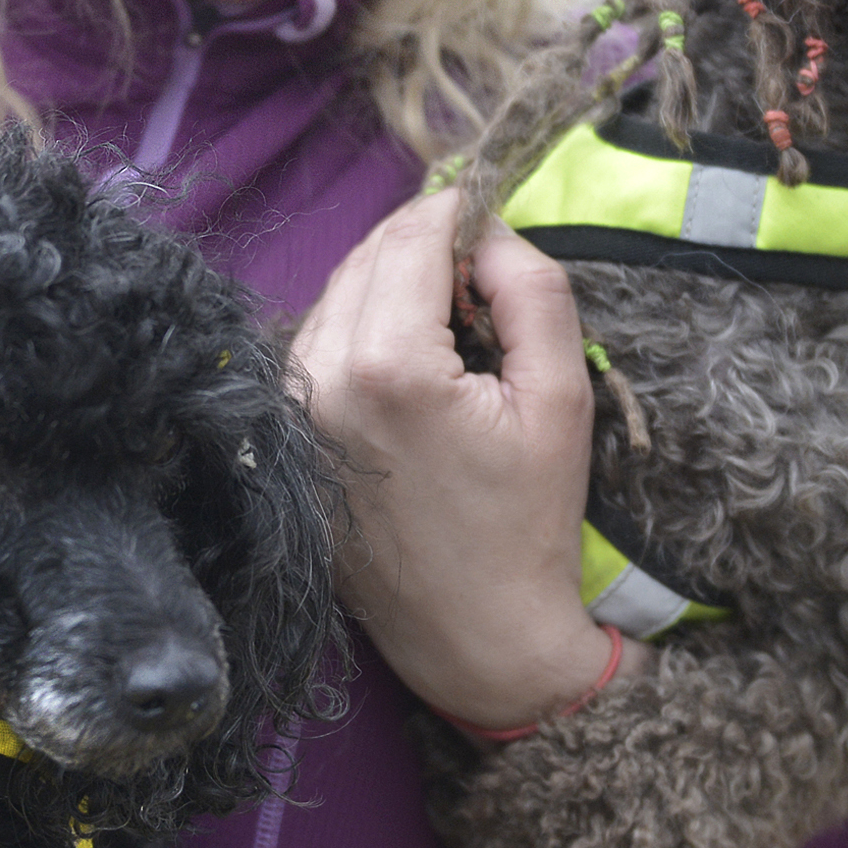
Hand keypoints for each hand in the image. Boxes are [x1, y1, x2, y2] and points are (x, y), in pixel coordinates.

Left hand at [294, 189, 635, 730]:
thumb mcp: (560, 397)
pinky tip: (413, 365)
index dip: (458, 211)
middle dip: (426, 246)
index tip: (493, 217)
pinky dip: (363, 329)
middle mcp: (321, 378)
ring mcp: (294, 409)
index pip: (411, 236)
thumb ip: (532, 292)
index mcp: (389, 365)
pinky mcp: (286, 435)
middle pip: (368, 257)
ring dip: (392, 286)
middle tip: (483, 278)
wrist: (476, 636)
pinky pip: (318, 344)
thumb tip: (492, 229)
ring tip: (456, 329)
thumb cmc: (526, 524)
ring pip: (338, 295)